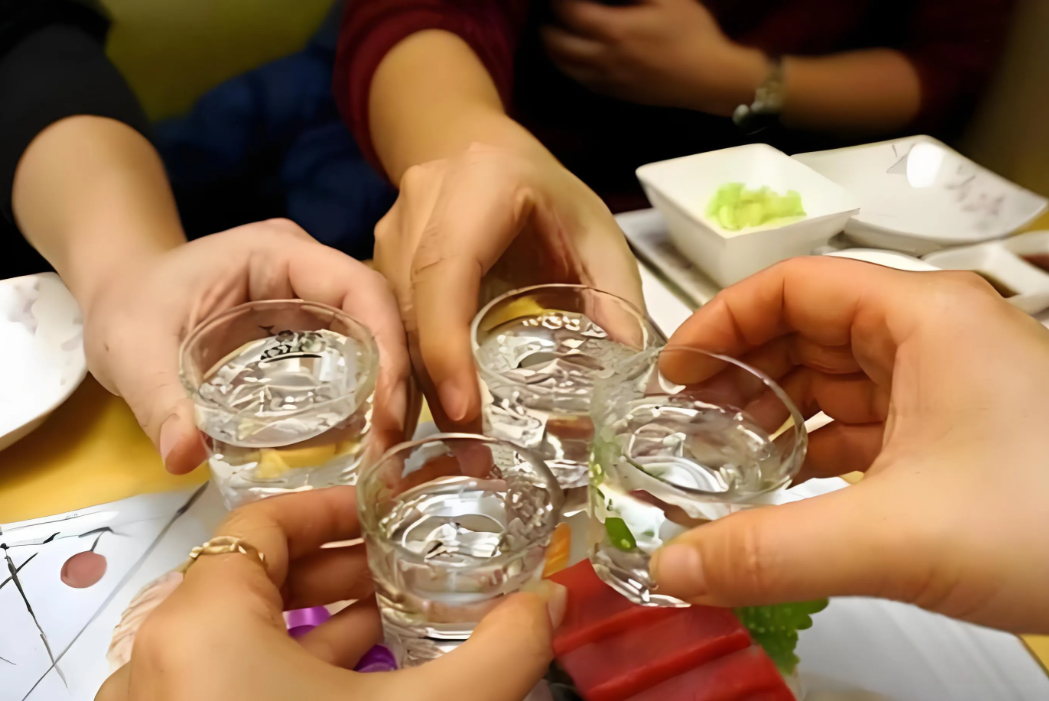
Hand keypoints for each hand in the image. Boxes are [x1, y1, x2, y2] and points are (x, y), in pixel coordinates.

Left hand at [82, 220, 413, 473]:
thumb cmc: (128, 307)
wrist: (120, 297)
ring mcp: (316, 299)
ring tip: (388, 451)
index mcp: (278, 253)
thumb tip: (185, 456)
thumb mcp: (133, 351)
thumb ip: (159, 401)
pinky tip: (368, 441)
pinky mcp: (313, 330)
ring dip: (392, 393)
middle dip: (398, 380)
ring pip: (379, 339)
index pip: (359, 287)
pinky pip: (357, 358)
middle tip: (394, 444)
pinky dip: (370, 397)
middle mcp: (311, 270)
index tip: (388, 410)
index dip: (388, 344)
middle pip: (383, 316)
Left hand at [96, 487, 565, 700]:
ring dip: (314, 623)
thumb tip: (555, 599)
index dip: (333, 509)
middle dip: (335, 568)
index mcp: (201, 623)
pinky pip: (222, 684)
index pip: (262, 524)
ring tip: (392, 619)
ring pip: (236, 637)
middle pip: (249, 578)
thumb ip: (503, 649)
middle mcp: (158, 660)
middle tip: (403, 564)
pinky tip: (356, 685)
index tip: (389, 513)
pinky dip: (284, 672)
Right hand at [373, 142, 642, 424]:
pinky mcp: (378, 255)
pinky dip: (410, 368)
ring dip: (416, 385)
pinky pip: (388, 320)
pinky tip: (436, 412)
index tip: (464, 408)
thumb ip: (615, 293)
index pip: (446, 268)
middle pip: (412, 303)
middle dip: (432, 384)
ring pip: (392, 319)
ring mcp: (391, 226)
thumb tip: (632, 371)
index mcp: (480, 183)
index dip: (447, 342)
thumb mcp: (595, 231)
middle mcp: (422, 199)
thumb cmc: (548, 194)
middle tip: (467, 453)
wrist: (485, 150)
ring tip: (457, 448)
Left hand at [542, 0, 767, 114]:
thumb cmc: (691, 33)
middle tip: (551, 12)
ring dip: (553, 48)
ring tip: (555, 33)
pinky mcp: (615, 94)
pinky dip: (570, 67)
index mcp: (612, 30)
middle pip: (555, 44)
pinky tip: (575, 57)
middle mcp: (601, 59)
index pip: (567, 12)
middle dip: (547, 25)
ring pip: (564, 67)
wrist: (710, 79)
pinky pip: (581, 81)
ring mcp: (606, 80)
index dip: (558, 0)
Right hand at [650, 257, 1048, 634]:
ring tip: (723, 452)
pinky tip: (788, 480)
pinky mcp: (961, 430)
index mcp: (923, 318)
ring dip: (779, 410)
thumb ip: (770, 551)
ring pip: (839, 376)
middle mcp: (937, 336)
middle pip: (809, 327)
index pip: (794, 284)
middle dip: (742, 369)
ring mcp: (953, 383)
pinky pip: (870, 420)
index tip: (674, 369)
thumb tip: (674, 567)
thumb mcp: (894, 534)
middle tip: (685, 417)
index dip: (722, 320)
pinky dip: (821, 444)